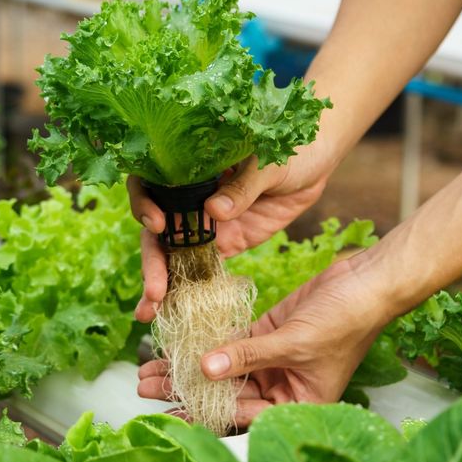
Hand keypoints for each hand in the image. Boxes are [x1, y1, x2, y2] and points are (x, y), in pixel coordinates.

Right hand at [129, 154, 327, 321]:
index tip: (157, 225)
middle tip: (154, 291)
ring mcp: (206, 223)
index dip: (144, 204)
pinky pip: (200, 268)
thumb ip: (243, 186)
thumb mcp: (267, 162)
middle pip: (156, 230)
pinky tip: (176, 311)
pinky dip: (187, 289)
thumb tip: (214, 211)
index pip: (150, 185)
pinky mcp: (226, 243)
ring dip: (160, 283)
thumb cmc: (288, 148)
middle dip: (152, 262)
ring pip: (173, 255)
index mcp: (190, 168)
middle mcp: (189, 197)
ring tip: (149, 312)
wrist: (316, 162)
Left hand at [136, 257, 387, 426]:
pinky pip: (233, 339)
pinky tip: (182, 339)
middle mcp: (281, 385)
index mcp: (295, 403)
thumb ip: (249, 356)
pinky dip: (209, 339)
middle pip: (225, 391)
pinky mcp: (269, 331)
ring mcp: (273, 358)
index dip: (202, 412)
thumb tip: (207, 370)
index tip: (167, 408)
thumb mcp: (295, 344)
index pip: (241, 414)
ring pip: (223, 365)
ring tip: (153, 365)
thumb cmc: (346, 321)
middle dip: (185, 387)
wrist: (366, 283)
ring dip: (190, 363)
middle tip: (147, 384)